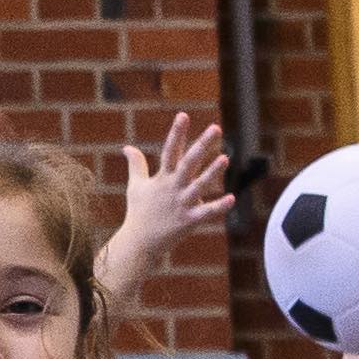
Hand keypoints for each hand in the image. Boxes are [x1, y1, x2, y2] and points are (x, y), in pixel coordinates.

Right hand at [108, 114, 229, 281]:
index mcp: (162, 177)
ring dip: (211, 172)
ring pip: (198, 185)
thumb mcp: (135, 186)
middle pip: (187, 162)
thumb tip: (126, 147)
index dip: (176, 133)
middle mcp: (172, 187)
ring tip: (225, 158)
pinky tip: (231, 198)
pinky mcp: (188, 220)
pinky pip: (206, 212)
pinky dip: (218, 206)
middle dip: (201, 145)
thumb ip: (135, 164)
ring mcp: (181, 203)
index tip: (183, 115)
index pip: (169, 150)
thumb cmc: (139, 212)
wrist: (140, 243)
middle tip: (215, 128)